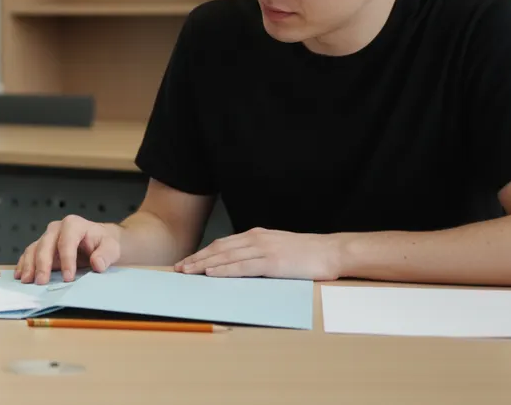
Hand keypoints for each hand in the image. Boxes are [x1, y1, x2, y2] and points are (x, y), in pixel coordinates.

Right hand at [15, 214, 120, 283]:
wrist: (98, 242)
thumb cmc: (104, 243)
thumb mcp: (111, 247)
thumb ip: (106, 255)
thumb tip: (97, 264)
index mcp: (73, 225)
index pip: (67, 241)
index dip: (67, 260)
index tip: (68, 278)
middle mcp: (57, 228)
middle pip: (45, 244)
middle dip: (42, 264)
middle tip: (41, 282)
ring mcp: (47, 237)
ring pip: (34, 249)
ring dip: (29, 265)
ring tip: (26, 281)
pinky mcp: (41, 247)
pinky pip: (29, 254)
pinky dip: (24, 264)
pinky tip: (20, 275)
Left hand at [175, 227, 342, 279]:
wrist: (332, 252)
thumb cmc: (307, 254)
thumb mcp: (278, 247)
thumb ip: (259, 252)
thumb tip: (240, 263)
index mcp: (257, 235)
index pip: (223, 244)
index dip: (203, 253)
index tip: (187, 261)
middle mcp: (256, 239)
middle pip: (219, 249)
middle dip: (196, 259)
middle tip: (178, 268)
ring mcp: (263, 250)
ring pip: (226, 257)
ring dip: (204, 265)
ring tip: (187, 272)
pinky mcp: (272, 263)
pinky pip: (242, 267)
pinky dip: (224, 270)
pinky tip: (211, 274)